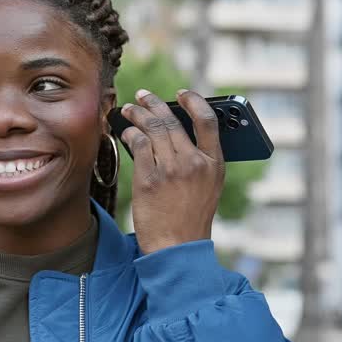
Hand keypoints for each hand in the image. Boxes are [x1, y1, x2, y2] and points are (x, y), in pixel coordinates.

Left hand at [120, 88, 224, 254]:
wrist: (177, 247)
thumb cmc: (190, 217)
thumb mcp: (208, 187)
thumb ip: (199, 160)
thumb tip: (175, 131)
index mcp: (215, 164)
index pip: (208, 121)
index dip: (194, 101)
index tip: (181, 94)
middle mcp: (194, 163)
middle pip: (172, 121)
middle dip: (154, 104)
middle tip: (143, 96)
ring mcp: (171, 171)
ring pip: (153, 129)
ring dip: (138, 114)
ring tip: (129, 109)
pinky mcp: (148, 180)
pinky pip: (138, 146)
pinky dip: (130, 134)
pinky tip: (126, 131)